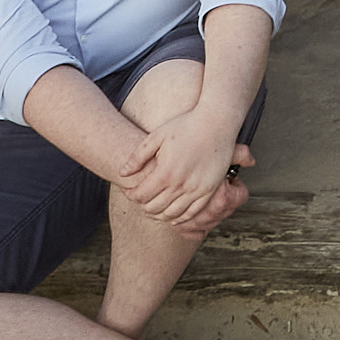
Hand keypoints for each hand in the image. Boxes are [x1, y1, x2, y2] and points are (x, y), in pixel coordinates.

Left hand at [119, 107, 243, 227]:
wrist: (217, 121)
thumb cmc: (185, 125)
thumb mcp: (156, 136)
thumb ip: (137, 156)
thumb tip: (122, 173)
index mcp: (165, 172)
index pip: (141, 196)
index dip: (131, 195)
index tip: (129, 190)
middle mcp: (181, 184)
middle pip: (154, 208)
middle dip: (143, 206)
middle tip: (140, 199)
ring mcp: (197, 189)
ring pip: (172, 214)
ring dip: (159, 214)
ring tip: (154, 208)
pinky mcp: (210, 190)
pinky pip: (192, 213)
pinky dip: (180, 218)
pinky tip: (172, 215)